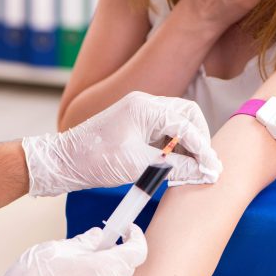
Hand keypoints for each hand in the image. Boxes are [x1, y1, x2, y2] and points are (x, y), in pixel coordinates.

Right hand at [0, 225, 146, 275]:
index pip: (137, 250)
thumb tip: (98, 237)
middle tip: (92, 250)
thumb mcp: (53, 251)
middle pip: (122, 270)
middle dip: (112, 257)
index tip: (127, 231)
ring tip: (70, 275)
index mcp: (103, 269)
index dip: (133, 237)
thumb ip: (83, 242)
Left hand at [22, 91, 220, 196]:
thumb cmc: (94, 159)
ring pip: (176, 124)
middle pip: (186, 116)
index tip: (212, 168)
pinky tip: (176, 165)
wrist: (63, 162)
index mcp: (145, 106)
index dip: (202, 148)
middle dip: (199, 139)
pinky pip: (163, 132)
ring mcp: (139, 114)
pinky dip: (173, 147)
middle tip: (206, 165)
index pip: (186, 123)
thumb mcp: (137, 165)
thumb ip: (172, 166)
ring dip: (187, 144)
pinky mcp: (134, 127)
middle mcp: (145, 104)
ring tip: (193, 168)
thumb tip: (200, 171)